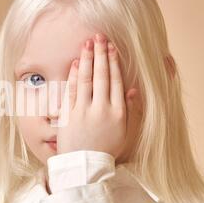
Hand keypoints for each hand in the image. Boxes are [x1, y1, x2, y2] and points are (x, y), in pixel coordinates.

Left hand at [57, 33, 138, 159]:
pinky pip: (71, 91)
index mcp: (118, 112)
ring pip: (86, 80)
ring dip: (86, 59)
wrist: (86, 166)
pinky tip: (75, 63)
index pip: (116, 81)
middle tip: (99, 36)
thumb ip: (131, 110)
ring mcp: (84, 111)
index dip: (114, 62)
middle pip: (102, 76)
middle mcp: (102, 109)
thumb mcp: (125, 132)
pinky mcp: (69, 115)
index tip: (112, 47)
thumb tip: (133, 89)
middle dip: (100, 54)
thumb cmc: (107, 149)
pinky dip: (73, 76)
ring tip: (87, 43)